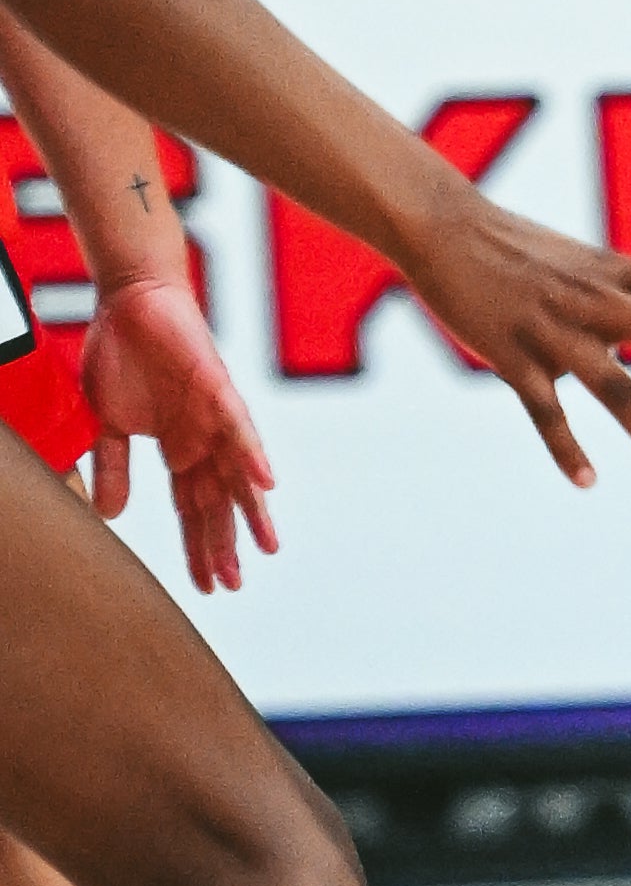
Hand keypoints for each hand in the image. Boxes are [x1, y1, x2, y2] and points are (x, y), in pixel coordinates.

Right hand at [78, 275, 279, 595]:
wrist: (133, 300)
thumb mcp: (109, 425)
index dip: (200, 547)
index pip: (192, 510)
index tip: (207, 585)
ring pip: (237, 471)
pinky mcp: (215, 386)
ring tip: (265, 547)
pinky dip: (251, 454)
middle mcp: (203, 438)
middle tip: (232, 583)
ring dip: (251, 510)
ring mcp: (212, 414)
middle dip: (225, 543)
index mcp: (179, 449)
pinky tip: (265, 484)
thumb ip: (116, 469)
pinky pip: (238, 424)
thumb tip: (111, 516)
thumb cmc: (125, 357)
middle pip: (218, 502)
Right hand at [402, 187, 630, 491]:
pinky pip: (547, 411)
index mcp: (618, 272)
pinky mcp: (512, 357)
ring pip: (617, 388)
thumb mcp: (582, 261)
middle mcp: (598, 299)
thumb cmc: (514, 245)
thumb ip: (625, 290)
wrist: (441, 226)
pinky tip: (589, 481)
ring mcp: (556, 330)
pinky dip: (567, 448)